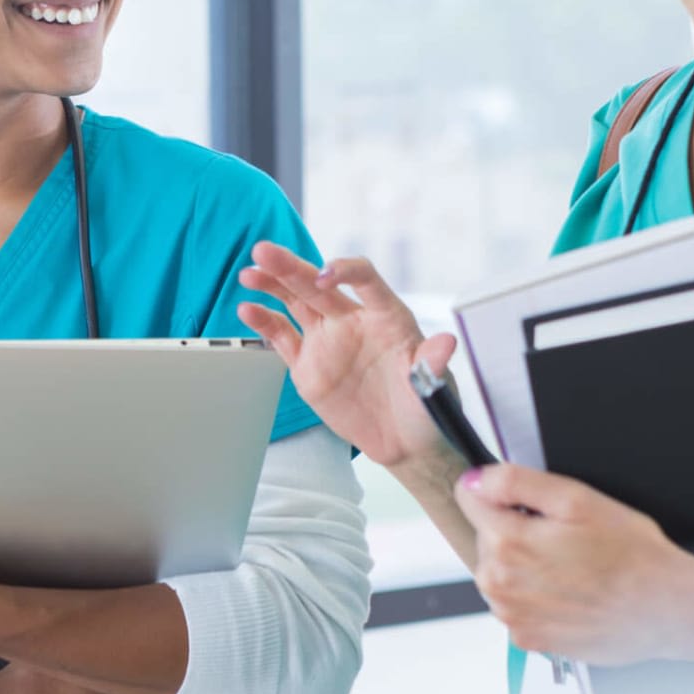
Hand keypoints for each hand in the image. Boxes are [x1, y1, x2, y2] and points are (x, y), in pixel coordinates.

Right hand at [237, 241, 457, 469]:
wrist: (405, 441)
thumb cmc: (425, 406)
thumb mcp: (434, 385)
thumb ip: (433, 362)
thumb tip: (447, 343)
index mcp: (385, 316)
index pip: (364, 279)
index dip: (345, 270)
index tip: (326, 274)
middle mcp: (353, 320)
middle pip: (318, 284)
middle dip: (291, 267)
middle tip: (265, 252)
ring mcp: (328, 340)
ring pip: (296, 302)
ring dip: (272, 285)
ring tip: (250, 272)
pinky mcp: (308, 364)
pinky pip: (282, 336)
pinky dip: (264, 322)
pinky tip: (247, 309)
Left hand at [453, 464, 693, 667]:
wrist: (664, 609)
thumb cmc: (630, 554)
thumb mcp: (576, 498)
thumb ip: (515, 482)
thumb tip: (475, 480)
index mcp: (506, 542)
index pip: (469, 497)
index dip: (499, 491)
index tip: (525, 500)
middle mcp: (498, 584)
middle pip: (485, 535)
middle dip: (516, 528)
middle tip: (565, 537)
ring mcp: (511, 615)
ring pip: (499, 571)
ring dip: (524, 564)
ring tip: (571, 566)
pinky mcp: (528, 638)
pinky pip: (516, 604)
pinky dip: (535, 595)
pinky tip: (570, 591)